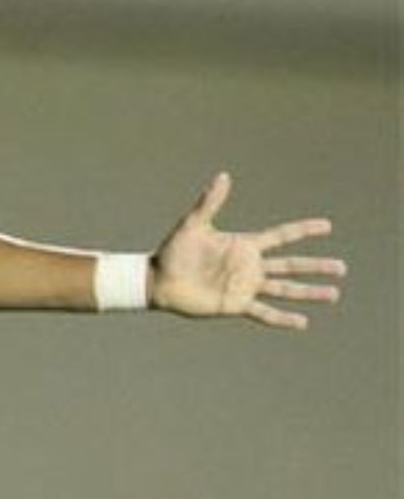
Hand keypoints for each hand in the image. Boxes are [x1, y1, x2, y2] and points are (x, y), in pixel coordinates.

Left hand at [150, 173, 345, 328]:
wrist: (158, 280)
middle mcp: (249, 266)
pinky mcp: (235, 304)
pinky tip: (302, 322)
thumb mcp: (193, 224)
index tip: (327, 226)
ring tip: (333, 294)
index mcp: (244, 245)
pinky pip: (264, 312)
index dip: (303, 231)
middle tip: (342, 268)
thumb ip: (210, 202)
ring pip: (284, 289)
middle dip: (316, 266)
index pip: (281, 236)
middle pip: (291, 265)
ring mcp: (244, 286)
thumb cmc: (173, 251)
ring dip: (308, 292)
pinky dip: (282, 318)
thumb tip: (224, 176)